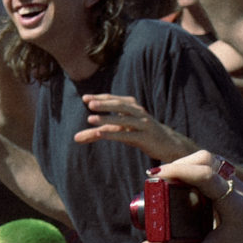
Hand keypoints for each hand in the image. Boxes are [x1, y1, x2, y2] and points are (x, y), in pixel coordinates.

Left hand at [75, 93, 194, 162]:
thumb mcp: (119, 131)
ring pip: (124, 120)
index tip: (85, 98)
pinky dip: (113, 134)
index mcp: (133, 107)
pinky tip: (99, 133)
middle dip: (104, 104)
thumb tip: (75, 138)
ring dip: (107, 118)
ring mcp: (143, 125)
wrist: (167, 144)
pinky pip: (127, 135)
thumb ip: (97, 133)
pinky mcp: (145, 138)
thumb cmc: (139, 134)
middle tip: (89, 103)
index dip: (101, 98)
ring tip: (90, 118)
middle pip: (120, 106)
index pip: (115, 99)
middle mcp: (139, 113)